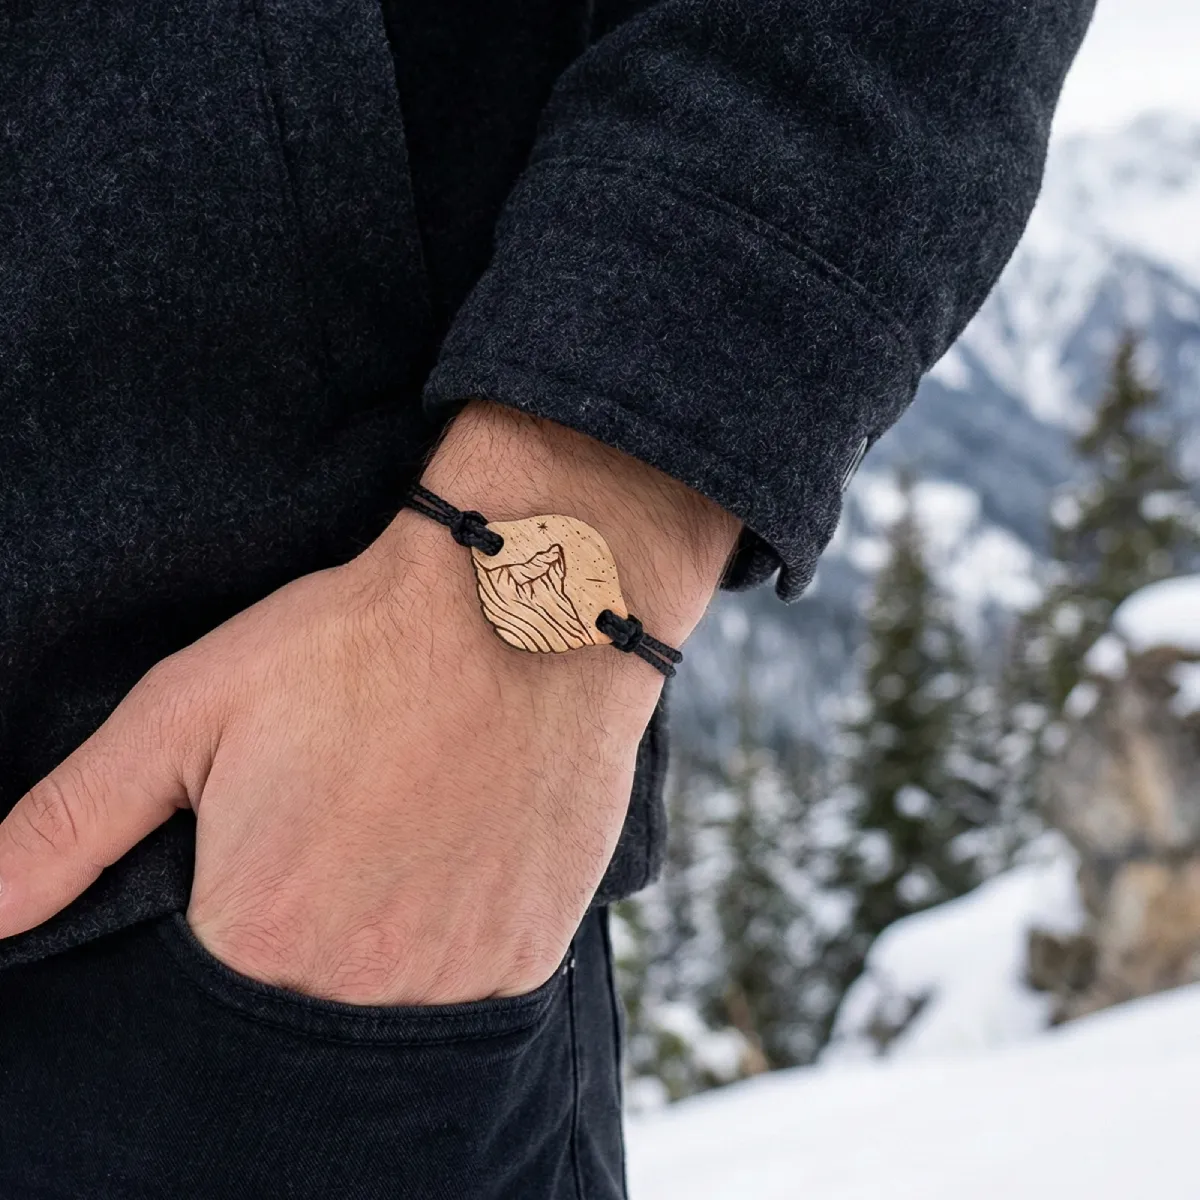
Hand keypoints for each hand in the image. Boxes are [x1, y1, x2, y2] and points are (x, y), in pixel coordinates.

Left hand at [0, 403, 737, 1002]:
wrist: (524, 608)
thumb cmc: (354, 644)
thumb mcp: (189, 706)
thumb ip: (71, 823)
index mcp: (256, 933)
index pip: (199, 999)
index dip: (220, 924)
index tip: (259, 862)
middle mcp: (355, 983)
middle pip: (294, 1009)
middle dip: (297, 942)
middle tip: (333, 844)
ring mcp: (453, 976)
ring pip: (383, 1008)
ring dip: (375, 950)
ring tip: (390, 845)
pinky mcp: (526, 953)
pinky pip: (465, 991)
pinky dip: (445, 944)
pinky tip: (447, 863)